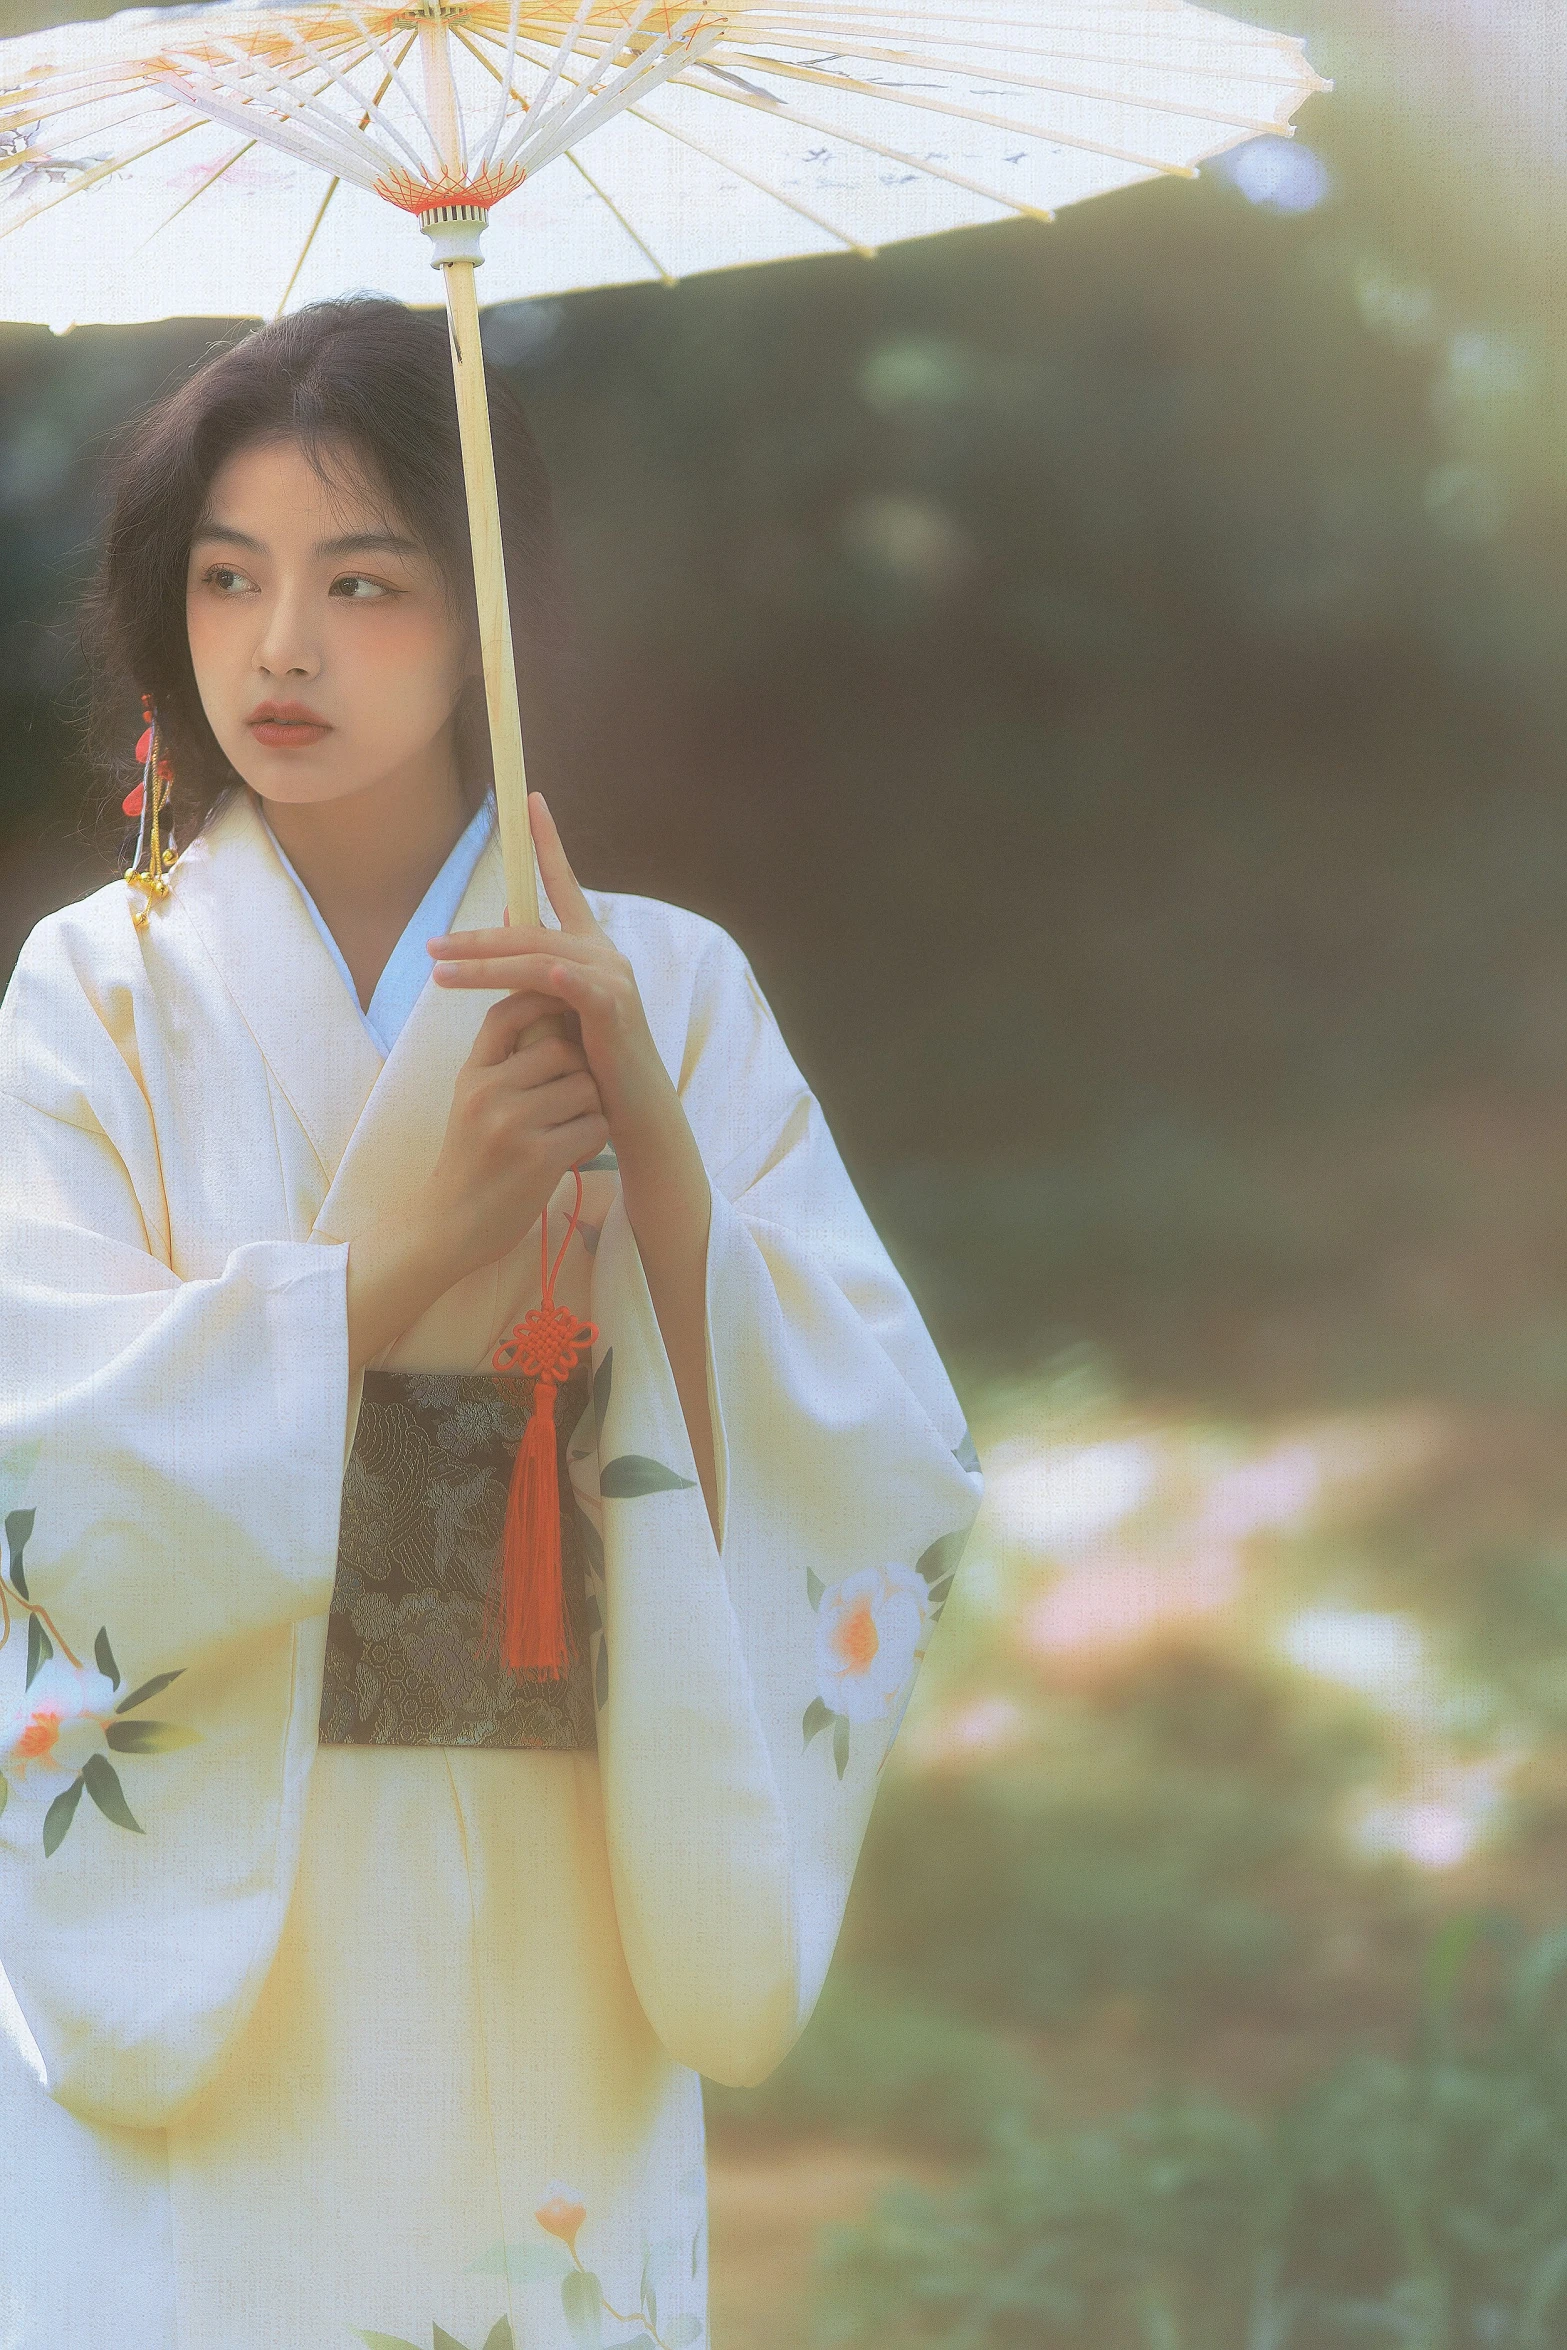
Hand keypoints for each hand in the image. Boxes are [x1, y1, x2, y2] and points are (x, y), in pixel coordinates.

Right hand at [344, 989, 607, 1371]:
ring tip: (570, 1130)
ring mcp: (512, 1123)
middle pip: (563, 1050)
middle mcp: (487, 1091)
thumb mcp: (470, 1101)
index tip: (566, 1013)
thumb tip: (549, 1015)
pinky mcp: (538, 1156)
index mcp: (472, 1074)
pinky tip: (573, 1155)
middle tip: (572, 1101)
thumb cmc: (471, 1161)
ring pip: (585, 1087)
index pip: (507, 1013)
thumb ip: (502, 1063)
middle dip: (579, 1072)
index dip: (541, 1001)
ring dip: (590, 1108)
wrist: (450, 1226)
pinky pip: (593, 1126)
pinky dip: (593, 1140)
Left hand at [427, 792, 678, 1145]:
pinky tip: (520, 972)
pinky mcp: (613, 1008)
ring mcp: (611, 978)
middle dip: (475, 936)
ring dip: (481, 965)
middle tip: (430, 944)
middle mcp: (604, 954)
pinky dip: (542, 977)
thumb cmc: (593, 1065)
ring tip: (438, 972)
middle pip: (529, 930)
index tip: (531, 801)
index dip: (548, 842)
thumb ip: (536, 968)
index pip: (564, 884)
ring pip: (535, 957)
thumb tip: (507, 919)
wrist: (633, 1110)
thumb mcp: (559, 1010)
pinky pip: (568, 985)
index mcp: (591, 949)